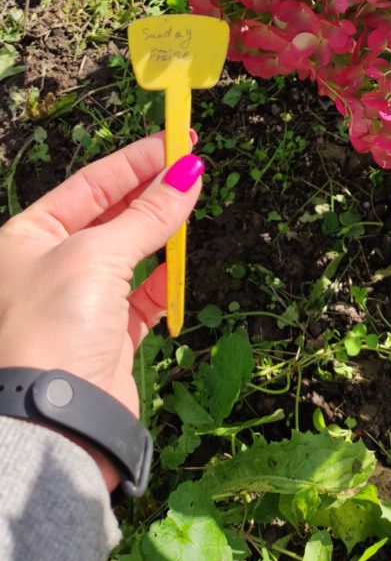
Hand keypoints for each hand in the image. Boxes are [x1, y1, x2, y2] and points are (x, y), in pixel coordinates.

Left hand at [0, 133, 203, 489]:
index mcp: (27, 238)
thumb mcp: (99, 254)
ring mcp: (78, 302)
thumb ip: (148, 213)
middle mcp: (48, 266)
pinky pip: (141, 296)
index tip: (176, 140)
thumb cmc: (56, 325)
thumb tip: (188, 173)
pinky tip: (180, 262)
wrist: (56, 420)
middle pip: (110, 214)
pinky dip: (163, 278)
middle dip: (151, 191)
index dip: (135, 161)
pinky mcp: (106, 337)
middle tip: (192, 164)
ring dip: (161, 230)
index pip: (90, 184)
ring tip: (192, 203)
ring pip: (129, 252)